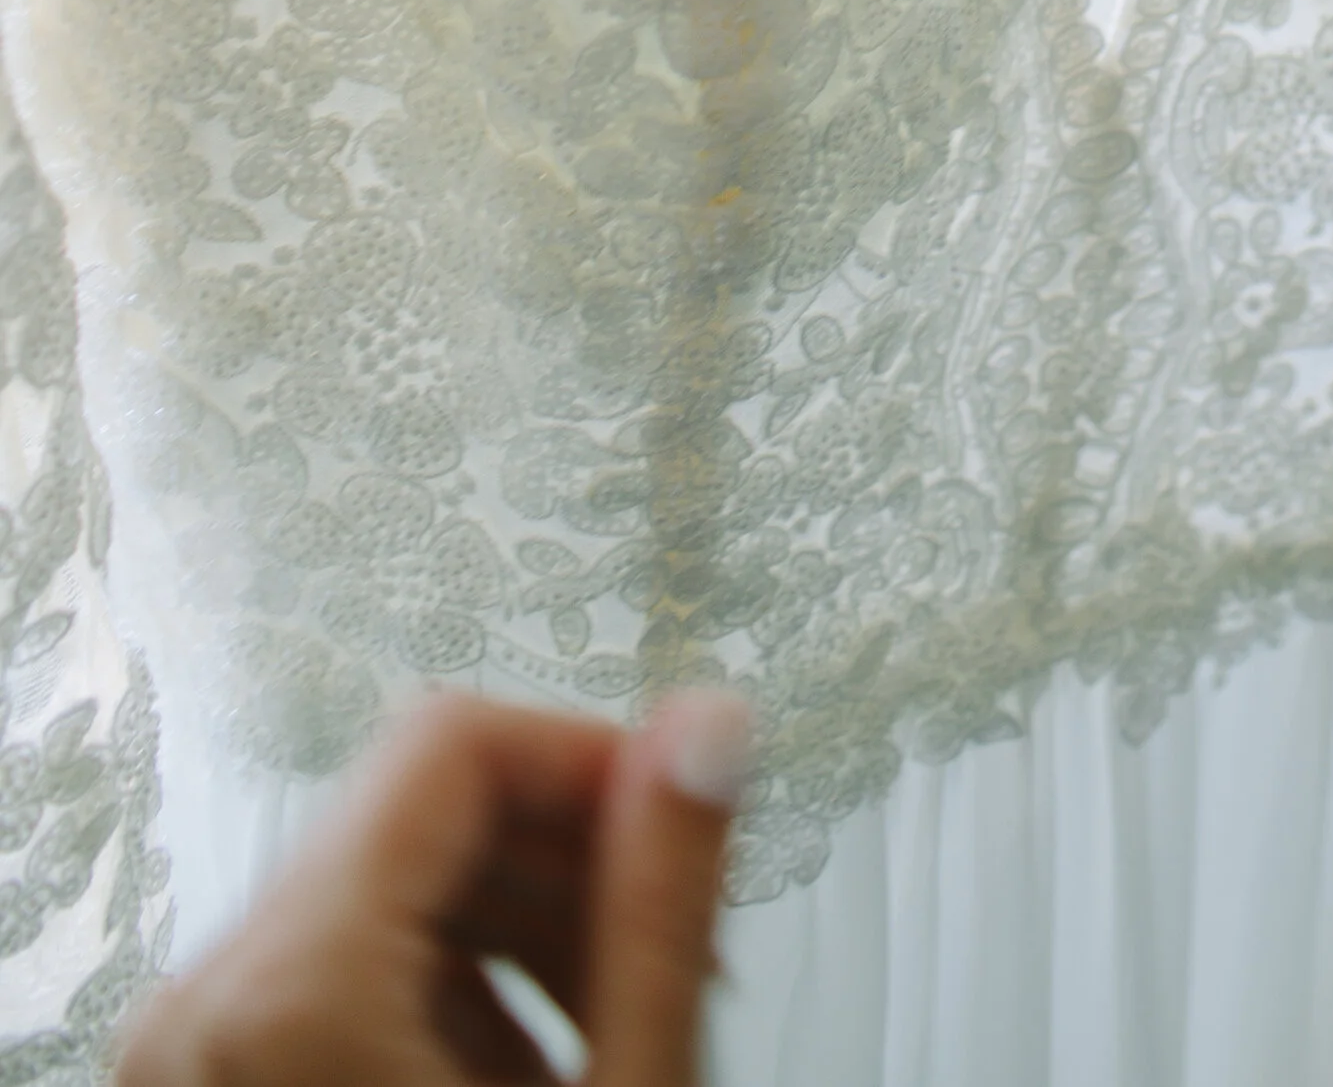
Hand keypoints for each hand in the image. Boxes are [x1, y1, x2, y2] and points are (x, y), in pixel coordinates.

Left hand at [114, 688, 752, 1086]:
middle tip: (672, 947)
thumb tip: (712, 720)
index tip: (678, 820)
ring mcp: (183, 1049)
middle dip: (567, 860)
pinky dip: (441, 990)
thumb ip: (660, 901)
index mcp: (287, 989)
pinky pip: (332, 964)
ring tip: (610, 1024)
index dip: (591, 757)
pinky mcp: (200, 1078)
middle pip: (419, 813)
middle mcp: (199, 1004)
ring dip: (517, 927)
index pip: (453, 737)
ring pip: (382, 884)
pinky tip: (521, 1071)